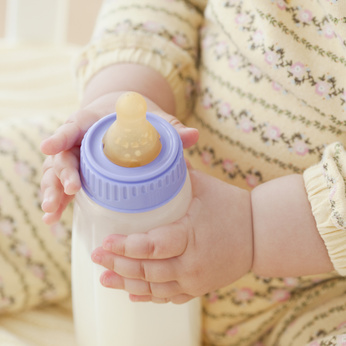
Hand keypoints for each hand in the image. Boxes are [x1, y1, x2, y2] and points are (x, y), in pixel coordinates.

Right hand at [40, 91, 198, 223]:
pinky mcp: (77, 172)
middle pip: (63, 155)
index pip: (74, 126)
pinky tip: (53, 220)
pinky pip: (63, 186)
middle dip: (62, 173)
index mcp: (93, 122)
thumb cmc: (136, 117)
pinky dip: (59, 201)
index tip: (50, 147)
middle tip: (72, 190)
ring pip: (57, 174)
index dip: (61, 136)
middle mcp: (79, 140)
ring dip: (54, 192)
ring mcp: (75, 158)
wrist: (123, 118)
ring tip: (52, 212)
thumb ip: (171, 128)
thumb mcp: (153, 118)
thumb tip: (193, 136)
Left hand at [91, 168, 252, 303]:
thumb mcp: (203, 186)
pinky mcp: (199, 288)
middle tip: (96, 257)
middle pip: (148, 271)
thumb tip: (150, 156)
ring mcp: (196, 281)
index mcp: (191, 236)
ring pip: (154, 288)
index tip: (106, 242)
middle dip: (118, 266)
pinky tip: (131, 292)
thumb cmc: (231, 206)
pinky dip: (148, 295)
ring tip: (104, 278)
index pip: (152, 247)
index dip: (126, 247)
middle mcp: (192, 265)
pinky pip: (169, 297)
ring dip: (126, 284)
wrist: (261, 234)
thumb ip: (175, 174)